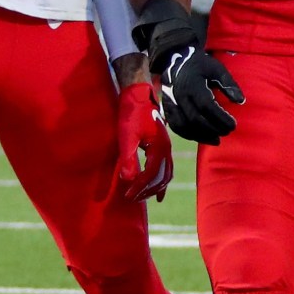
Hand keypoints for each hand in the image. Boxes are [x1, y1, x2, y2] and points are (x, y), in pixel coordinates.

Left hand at [113, 80, 174, 201]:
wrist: (138, 95)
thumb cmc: (131, 114)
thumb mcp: (127, 137)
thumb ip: (129, 159)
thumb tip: (128, 180)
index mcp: (160, 148)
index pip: (151, 174)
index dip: (139, 187)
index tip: (127, 196)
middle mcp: (166, 149)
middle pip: (162, 177)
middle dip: (148, 190)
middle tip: (132, 198)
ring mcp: (166, 147)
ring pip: (166, 174)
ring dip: (155, 187)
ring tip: (142, 196)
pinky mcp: (162, 145)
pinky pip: (166, 168)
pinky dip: (161, 180)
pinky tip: (156, 190)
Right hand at [134, 0, 243, 146]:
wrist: (175, 59)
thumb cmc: (200, 64)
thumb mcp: (217, 69)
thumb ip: (229, 84)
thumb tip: (241, 101)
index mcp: (192, 85)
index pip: (207, 106)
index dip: (220, 118)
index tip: (233, 124)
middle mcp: (179, 96)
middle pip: (195, 119)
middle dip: (213, 128)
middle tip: (228, 132)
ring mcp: (170, 103)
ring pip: (184, 126)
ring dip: (201, 136)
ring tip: (216, 140)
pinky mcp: (166, 108)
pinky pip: (175, 126)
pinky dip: (188, 135)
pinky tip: (201, 137)